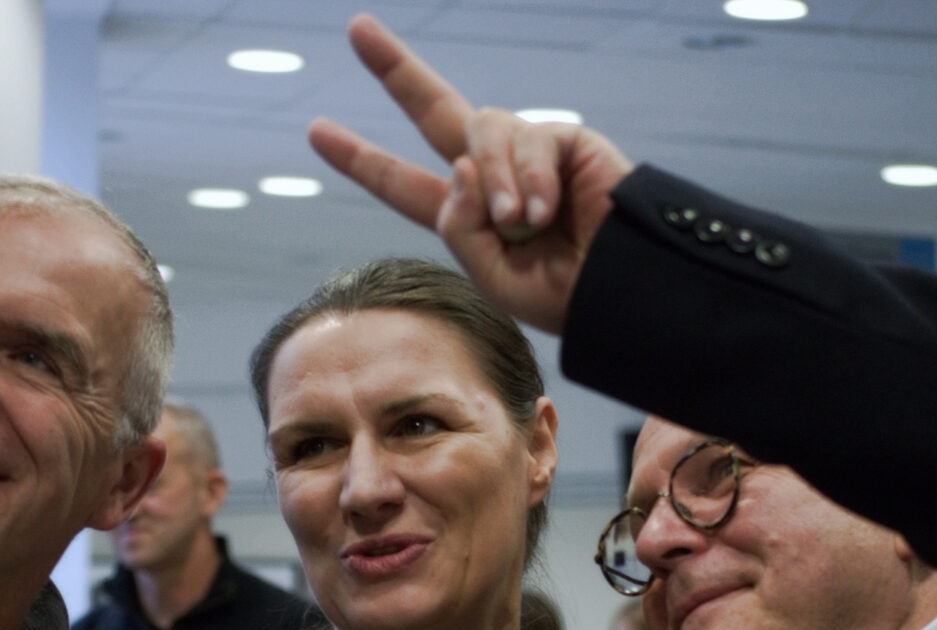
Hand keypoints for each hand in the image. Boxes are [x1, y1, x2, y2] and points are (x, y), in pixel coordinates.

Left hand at [308, 14, 634, 333]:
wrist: (620, 290)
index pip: (403, 183)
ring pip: (479, 133)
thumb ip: (457, 226)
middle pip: (436, 111)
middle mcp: (493, 176)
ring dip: (495, 184)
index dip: (362, 160)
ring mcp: (527, 154)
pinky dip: (531, 182)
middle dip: (394, 70)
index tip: (317, 131)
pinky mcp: (565, 140)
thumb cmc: (563, 295)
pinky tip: (547, 214)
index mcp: (466, 216)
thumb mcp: (491, 277)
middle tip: (356, 27)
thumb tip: (456, 163)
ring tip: (520, 226)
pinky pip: (527, 141)